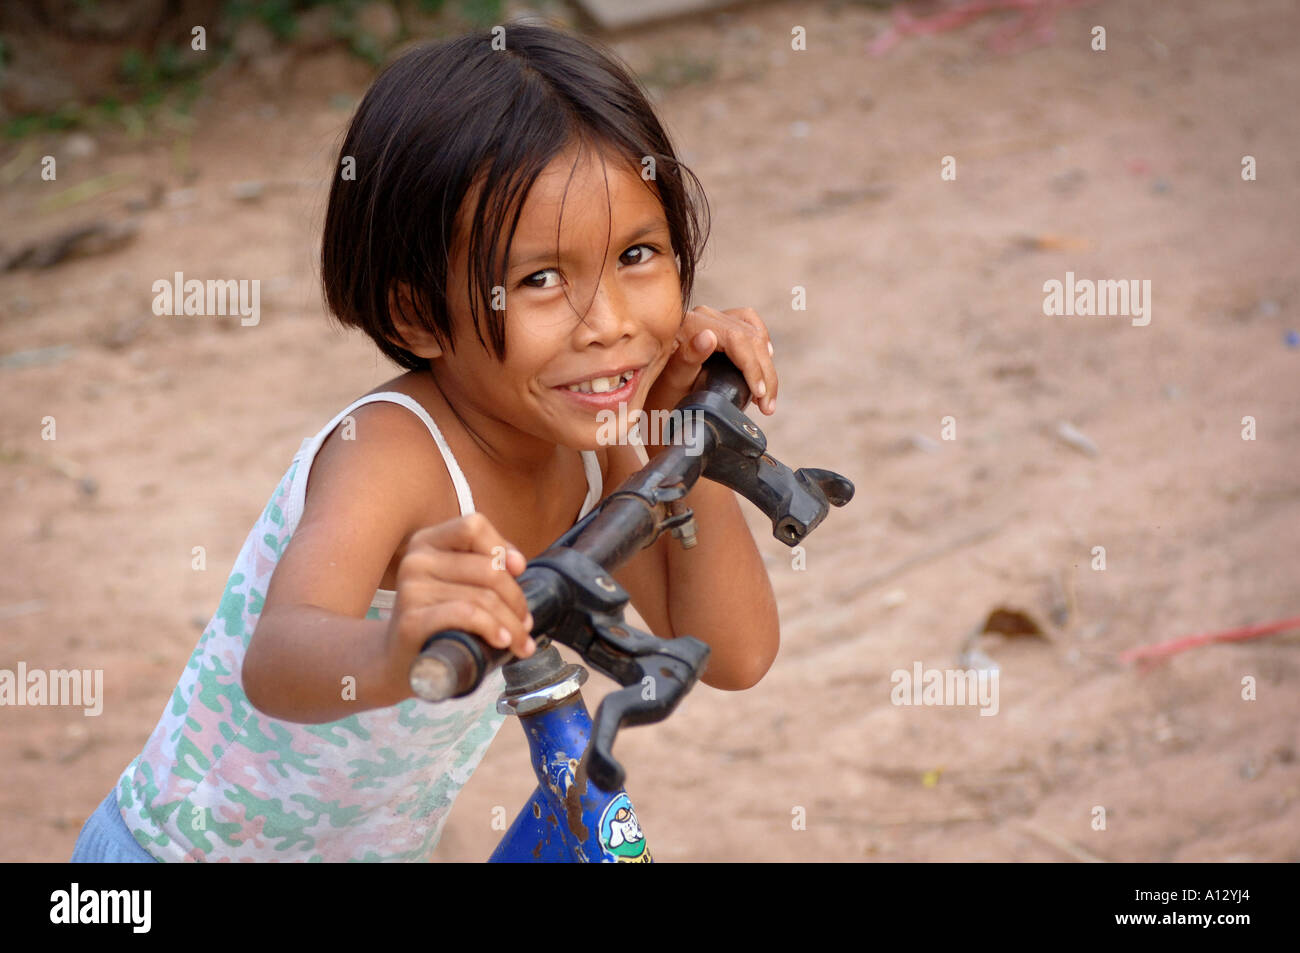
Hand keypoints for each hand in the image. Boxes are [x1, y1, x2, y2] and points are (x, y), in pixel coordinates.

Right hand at [383, 513, 534, 693]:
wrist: (399, 660)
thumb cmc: (439, 619)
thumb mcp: (458, 583)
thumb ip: (484, 565)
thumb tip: (517, 565)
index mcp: (428, 541)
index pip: (473, 526)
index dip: (502, 545)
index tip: (519, 570)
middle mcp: (416, 559)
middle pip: (488, 568)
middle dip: (516, 599)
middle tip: (525, 623)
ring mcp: (411, 589)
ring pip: (483, 597)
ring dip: (512, 623)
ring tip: (521, 642)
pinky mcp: (412, 620)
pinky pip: (466, 614)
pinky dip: (492, 628)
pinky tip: (502, 641)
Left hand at [644, 305, 777, 419]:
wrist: (654, 398)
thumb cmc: (659, 395)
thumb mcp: (671, 381)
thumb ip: (688, 358)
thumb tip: (710, 336)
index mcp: (689, 325)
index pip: (736, 338)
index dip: (753, 367)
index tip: (759, 395)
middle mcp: (702, 315)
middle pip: (749, 337)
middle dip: (765, 373)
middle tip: (767, 407)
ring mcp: (713, 318)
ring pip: (754, 333)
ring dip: (766, 365)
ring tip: (766, 396)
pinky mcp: (720, 324)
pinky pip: (750, 326)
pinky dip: (762, 345)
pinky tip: (766, 362)